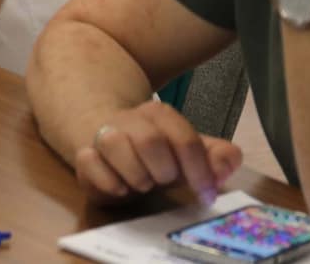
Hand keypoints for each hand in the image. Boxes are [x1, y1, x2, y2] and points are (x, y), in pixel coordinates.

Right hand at [76, 103, 242, 204]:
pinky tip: (119, 188)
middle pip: (149, 140)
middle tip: (165, 181)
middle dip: (163, 171)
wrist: (110, 142)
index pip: (185, 139)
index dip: (199, 171)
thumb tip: (226, 166)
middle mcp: (130, 119)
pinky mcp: (83, 155)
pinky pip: (88, 162)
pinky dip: (107, 181)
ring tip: (142, 185)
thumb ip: (216, 157)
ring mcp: (103, 134)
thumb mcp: (190, 153)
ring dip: (134, 174)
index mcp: (160, 115)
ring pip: (113, 144)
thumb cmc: (157, 153)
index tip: (206, 194)